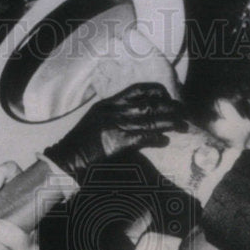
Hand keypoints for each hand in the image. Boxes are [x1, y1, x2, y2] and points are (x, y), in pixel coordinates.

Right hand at [44, 83, 187, 181]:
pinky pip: (141, 137)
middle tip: (184, 112)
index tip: (168, 97)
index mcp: (107, 104)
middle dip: (169, 107)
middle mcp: (112, 111)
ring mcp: (113, 125)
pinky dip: (155, 138)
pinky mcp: (115, 142)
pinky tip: (165, 140)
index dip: (156, 92)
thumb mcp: (96, 122)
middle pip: (148, 103)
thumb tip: (135, 120)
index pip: (137, 90)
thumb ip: (113, 117)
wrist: (66, 159)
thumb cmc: (81, 145)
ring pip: (149, 119)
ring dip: (168, 121)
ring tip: (182, 125)